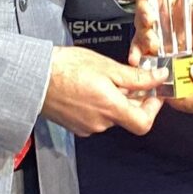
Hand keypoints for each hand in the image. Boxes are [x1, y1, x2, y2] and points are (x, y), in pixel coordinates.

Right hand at [43, 45, 162, 135]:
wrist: (33, 76)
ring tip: (104, 78)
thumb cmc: (65, 68)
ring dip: (115, 99)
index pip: (144, 123)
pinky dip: (100, 104)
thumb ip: (137, 77)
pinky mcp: (75, 125)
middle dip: (133, 98)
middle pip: (128, 117)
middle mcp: (100, 123)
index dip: (153, 108)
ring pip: (111, 115)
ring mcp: (86, 126)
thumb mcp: (107, 67)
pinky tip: (90, 87)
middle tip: (130, 78)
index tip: (153, 92)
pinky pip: (96, 116)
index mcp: (110, 109)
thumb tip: (159, 78)